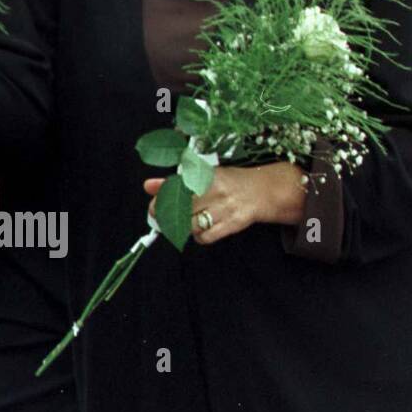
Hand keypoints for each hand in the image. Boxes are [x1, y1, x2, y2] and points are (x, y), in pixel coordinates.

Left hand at [144, 162, 305, 245]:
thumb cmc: (230, 182)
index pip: (175, 188)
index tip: (155, 207)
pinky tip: (204, 228)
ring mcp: (225, 207)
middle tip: (166, 218)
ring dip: (184, 227)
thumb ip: (174, 182)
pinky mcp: (232, 223)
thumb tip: (148, 186)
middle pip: (179, 209)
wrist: (264, 191)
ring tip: (190, 221)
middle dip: (168, 217)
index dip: (161, 200)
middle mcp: (216, 190)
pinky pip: (205, 237)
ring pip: (190, 225)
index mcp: (206, 175)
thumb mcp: (204, 176)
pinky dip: (200, 236)